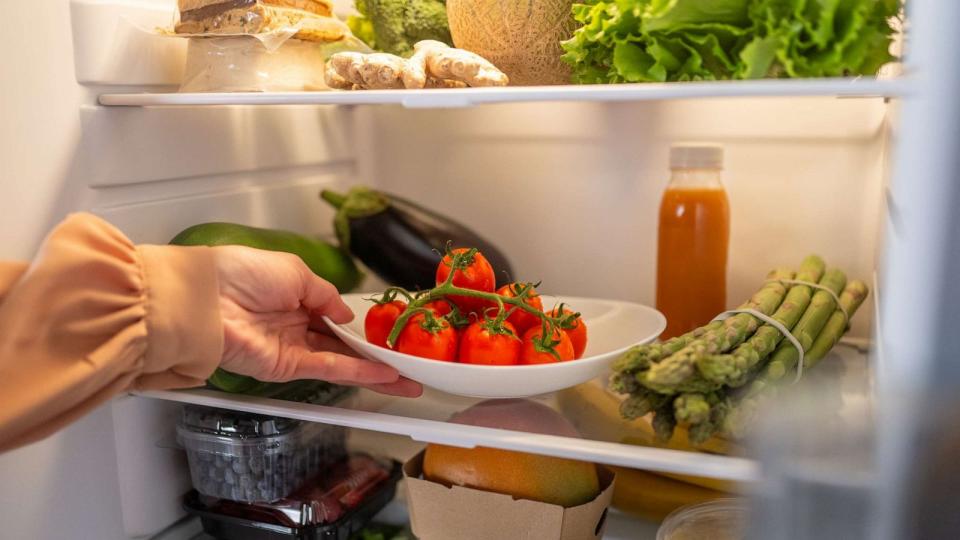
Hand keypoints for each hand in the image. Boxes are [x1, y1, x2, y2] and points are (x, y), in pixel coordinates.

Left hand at [213, 246, 421, 396]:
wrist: (207, 298)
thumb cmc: (243, 273)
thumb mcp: (296, 271)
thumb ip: (326, 296)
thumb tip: (347, 315)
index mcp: (294, 296)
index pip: (335, 316)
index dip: (363, 326)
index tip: (390, 332)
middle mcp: (294, 324)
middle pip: (344, 343)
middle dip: (377, 354)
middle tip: (410, 364)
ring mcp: (292, 348)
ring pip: (343, 361)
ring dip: (376, 371)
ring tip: (408, 379)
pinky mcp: (286, 367)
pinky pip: (330, 368)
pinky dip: (358, 372)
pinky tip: (384, 374)